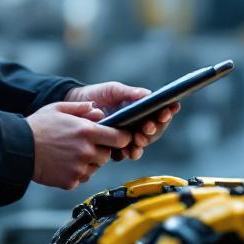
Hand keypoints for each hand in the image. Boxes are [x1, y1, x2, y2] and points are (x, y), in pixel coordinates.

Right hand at [26, 101, 132, 189]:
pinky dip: (76, 173)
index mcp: (86, 131)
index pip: (119, 138)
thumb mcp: (58, 108)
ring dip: (89, 162)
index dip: (121, 137)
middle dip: (101, 150)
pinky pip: (82, 178)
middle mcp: (86, 151)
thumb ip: (81, 108)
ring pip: (96, 167)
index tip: (118, 137)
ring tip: (71, 154)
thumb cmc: (37, 126)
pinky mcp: (70, 181)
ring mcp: (79, 168)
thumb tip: (97, 109)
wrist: (18, 148)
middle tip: (85, 145)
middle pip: (108, 155)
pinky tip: (64, 164)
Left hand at [65, 82, 179, 160]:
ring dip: (143, 143)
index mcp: (140, 110)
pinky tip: (128, 150)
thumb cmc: (97, 95)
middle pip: (153, 131)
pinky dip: (129, 152)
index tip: (167, 111)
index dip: (166, 113)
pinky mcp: (114, 147)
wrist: (76, 106)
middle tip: (149, 127)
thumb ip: (129, 93)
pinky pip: (125, 153)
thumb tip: (147, 94)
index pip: (158, 114)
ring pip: (141, 144)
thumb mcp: (113, 90)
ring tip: (139, 139)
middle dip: (154, 129)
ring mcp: (126, 137)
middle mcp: (136, 125)